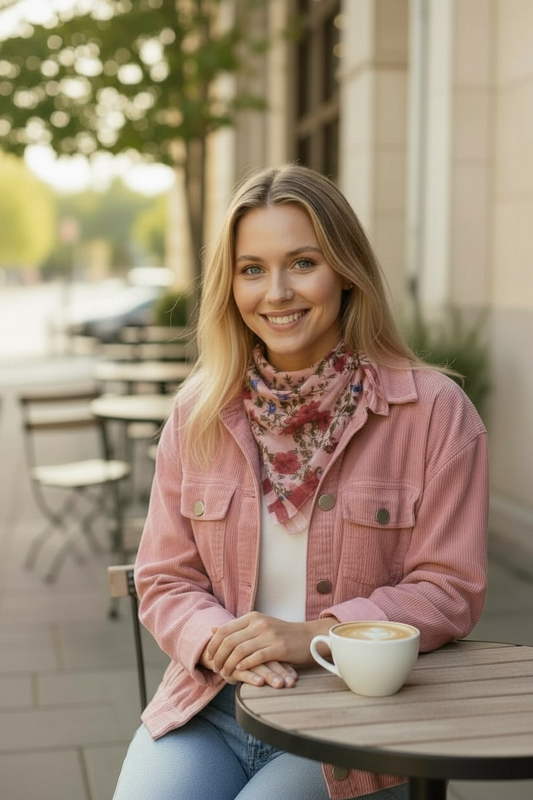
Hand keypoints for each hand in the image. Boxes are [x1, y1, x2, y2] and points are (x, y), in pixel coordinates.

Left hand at [204, 612, 334, 682]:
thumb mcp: (258, 626)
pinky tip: (240, 671)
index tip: (209, 657)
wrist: (310, 636)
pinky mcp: (279, 647)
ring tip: (225, 675)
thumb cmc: (283, 634)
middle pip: (229, 640)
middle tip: (215, 669)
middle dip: (218, 657)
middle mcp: (259, 623)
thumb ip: (237, 629)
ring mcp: (269, 634)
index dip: (213, 645)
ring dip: (229, 664)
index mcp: (253, 617)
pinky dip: (245, 665)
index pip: (225, 629)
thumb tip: (212, 629)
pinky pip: (256, 657)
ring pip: (240, 650)